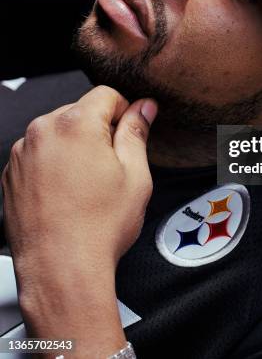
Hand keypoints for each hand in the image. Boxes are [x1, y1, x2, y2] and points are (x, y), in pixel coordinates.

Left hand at [2, 84, 157, 295]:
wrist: (61, 270)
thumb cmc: (97, 229)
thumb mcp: (135, 175)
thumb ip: (137, 131)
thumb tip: (144, 108)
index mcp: (75, 124)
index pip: (107, 94)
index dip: (125, 111)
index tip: (129, 132)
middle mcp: (42, 132)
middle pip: (80, 112)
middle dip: (99, 131)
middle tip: (112, 167)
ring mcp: (22, 154)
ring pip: (59, 134)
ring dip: (76, 147)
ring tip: (88, 186)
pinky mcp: (11, 174)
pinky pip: (40, 155)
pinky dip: (55, 165)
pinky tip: (68, 193)